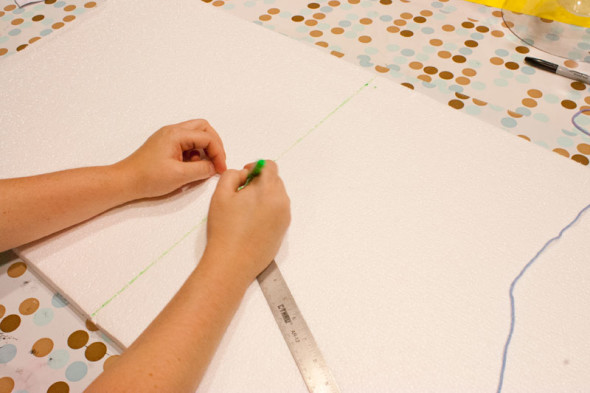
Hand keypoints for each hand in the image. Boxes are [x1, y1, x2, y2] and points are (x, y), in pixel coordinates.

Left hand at [115, 119, 226, 198]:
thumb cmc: (148, 177)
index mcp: (176, 134)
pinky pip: (187, 144)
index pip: (207, 137)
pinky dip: (195, 153)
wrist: (125, 181)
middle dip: (214, 145)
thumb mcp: (180, 176)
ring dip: (205, 149)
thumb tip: (214, 167)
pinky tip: (191, 167)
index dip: (218, 153)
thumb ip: (202, 169)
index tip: (220, 169)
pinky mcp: (166, 145)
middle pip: (203, 129)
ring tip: (203, 166)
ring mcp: (168, 137)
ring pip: (196, 135)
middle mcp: (172, 131)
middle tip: (217, 162)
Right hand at [204, 160, 290, 284]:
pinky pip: (278, 212)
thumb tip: (244, 175)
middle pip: (275, 181)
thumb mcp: (221, 194)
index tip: (245, 175)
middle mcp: (281, 202)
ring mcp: (284, 217)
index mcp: (268, 190)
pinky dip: (267, 211)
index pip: (270, 166)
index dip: (256, 167)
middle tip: (241, 193)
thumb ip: (233, 175)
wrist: (232, 262)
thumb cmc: (225, 229)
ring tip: (245, 210)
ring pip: (277, 197)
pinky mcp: (283, 231)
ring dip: (264, 197)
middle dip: (260, 182)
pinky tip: (251, 222)